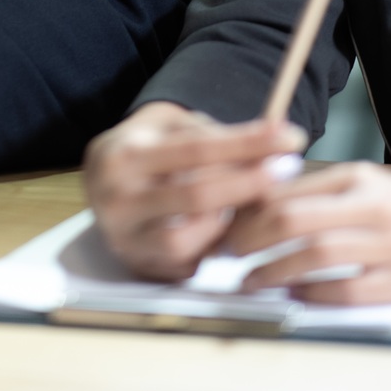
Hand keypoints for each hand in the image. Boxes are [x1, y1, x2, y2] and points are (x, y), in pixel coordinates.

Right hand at [83, 101, 306, 280]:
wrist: (102, 177)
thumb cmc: (148, 147)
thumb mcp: (171, 125)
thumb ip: (215, 136)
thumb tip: (275, 145)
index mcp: (124, 156)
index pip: (197, 149)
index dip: (247, 144)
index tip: (289, 138)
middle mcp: (117, 199)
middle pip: (196, 196)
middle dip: (249, 183)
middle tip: (286, 169)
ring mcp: (124, 237)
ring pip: (187, 240)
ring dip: (223, 222)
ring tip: (239, 202)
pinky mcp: (137, 265)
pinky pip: (185, 264)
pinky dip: (209, 246)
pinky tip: (222, 228)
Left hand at [229, 162, 390, 303]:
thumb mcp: (372, 186)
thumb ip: (324, 191)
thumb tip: (264, 204)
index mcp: (358, 178)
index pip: (286, 189)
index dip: (246, 209)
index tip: (221, 224)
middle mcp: (371, 205)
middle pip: (291, 218)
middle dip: (247, 239)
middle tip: (223, 254)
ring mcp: (389, 244)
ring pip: (313, 254)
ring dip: (272, 270)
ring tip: (249, 281)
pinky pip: (347, 289)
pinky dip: (314, 294)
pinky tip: (294, 297)